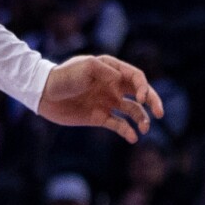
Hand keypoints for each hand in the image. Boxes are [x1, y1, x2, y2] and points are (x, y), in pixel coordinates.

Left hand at [37, 55, 163, 142]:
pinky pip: (119, 125)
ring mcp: (107, 102)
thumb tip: (121, 82)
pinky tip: (133, 137)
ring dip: (142, 119)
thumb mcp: (84, 67)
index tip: (141, 99)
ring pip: (133, 111)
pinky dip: (127, 131)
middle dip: (153, 102)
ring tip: (145, 128)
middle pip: (140, 94)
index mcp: (112, 70)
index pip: (136, 77)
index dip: (143, 88)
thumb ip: (105, 71)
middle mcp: (113, 85)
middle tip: (160, 113)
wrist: (44, 94)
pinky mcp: (100, 117)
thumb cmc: (64, 76)